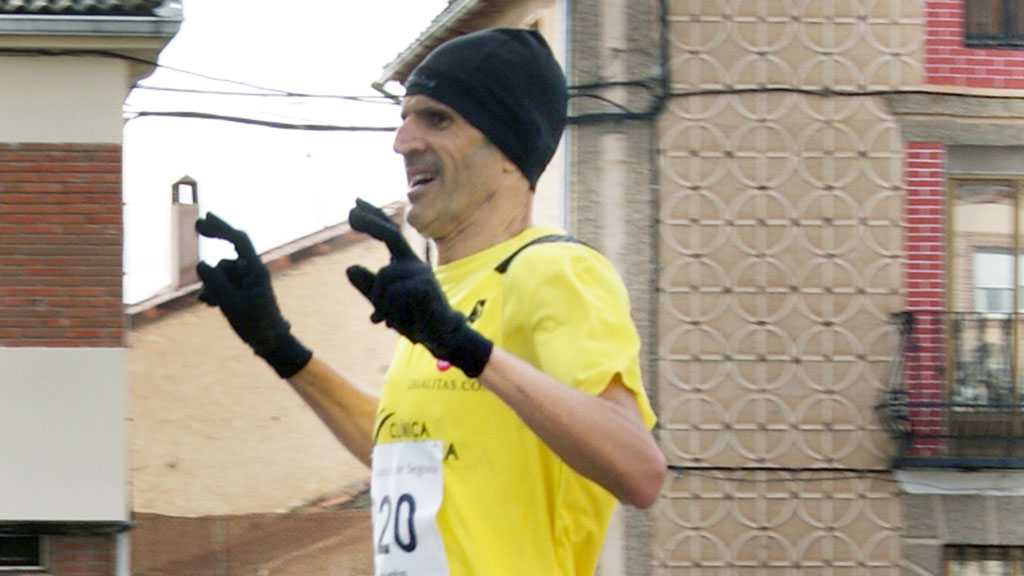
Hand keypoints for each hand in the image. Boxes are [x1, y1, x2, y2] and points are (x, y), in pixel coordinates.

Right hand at [195, 212, 311, 377]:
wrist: (270, 342)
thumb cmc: (255, 324)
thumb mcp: (230, 303)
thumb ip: (215, 283)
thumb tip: (201, 263)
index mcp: (256, 270)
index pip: (239, 240)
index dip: (221, 227)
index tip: (204, 219)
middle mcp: (252, 271)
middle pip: (230, 251)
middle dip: (215, 239)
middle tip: (196, 224)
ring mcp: (247, 280)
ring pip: (221, 272)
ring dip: (211, 284)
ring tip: (210, 303)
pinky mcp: (242, 290)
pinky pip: (223, 283)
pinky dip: (214, 291)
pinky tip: (209, 304)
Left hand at [345, 199, 492, 376]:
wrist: (437, 337)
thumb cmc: (413, 318)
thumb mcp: (383, 303)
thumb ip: (368, 286)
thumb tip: (349, 268)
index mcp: (405, 264)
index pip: (390, 234)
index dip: (374, 217)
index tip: (354, 204)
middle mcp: (414, 263)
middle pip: (392, 235)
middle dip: (371, 223)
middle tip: (350, 211)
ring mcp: (422, 273)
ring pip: (385, 276)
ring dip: (379, 302)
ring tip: (385, 320)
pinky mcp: (426, 286)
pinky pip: (395, 294)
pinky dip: (390, 312)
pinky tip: (397, 323)